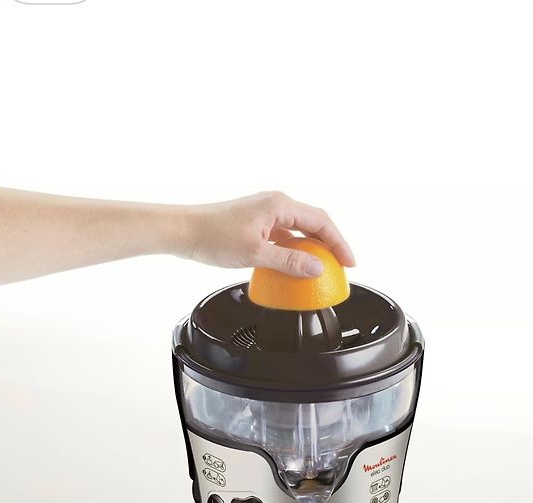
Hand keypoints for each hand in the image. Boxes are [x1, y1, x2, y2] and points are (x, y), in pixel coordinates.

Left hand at [180, 191, 354, 276]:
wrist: (182, 231)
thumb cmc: (212, 236)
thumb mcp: (256, 254)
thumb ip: (290, 262)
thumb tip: (318, 269)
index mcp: (279, 204)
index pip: (321, 222)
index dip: (339, 243)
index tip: (349, 262)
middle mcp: (275, 204)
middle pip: (313, 223)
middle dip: (330, 244)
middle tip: (341, 266)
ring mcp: (265, 213)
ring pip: (299, 229)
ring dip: (313, 247)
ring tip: (322, 268)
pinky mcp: (256, 223)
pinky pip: (284, 235)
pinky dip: (295, 250)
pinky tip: (295, 267)